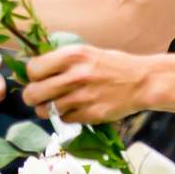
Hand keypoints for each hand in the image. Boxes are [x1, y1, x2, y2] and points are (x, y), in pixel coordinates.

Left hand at [22, 45, 153, 124]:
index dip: (32, 75)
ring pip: (46, 110)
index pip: (33, 69)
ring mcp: (82, 98)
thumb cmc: (112, 65)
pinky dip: (66, 116)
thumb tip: (34, 71)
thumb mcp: (86, 53)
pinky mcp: (90, 115)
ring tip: (56, 104)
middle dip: (32, 96)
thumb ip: (61, 61)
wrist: (142, 81)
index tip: (39, 77)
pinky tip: (75, 108)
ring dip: (47, 109)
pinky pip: (64, 120)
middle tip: (38, 96)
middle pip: (33, 93)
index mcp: (72, 55)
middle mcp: (75, 76)